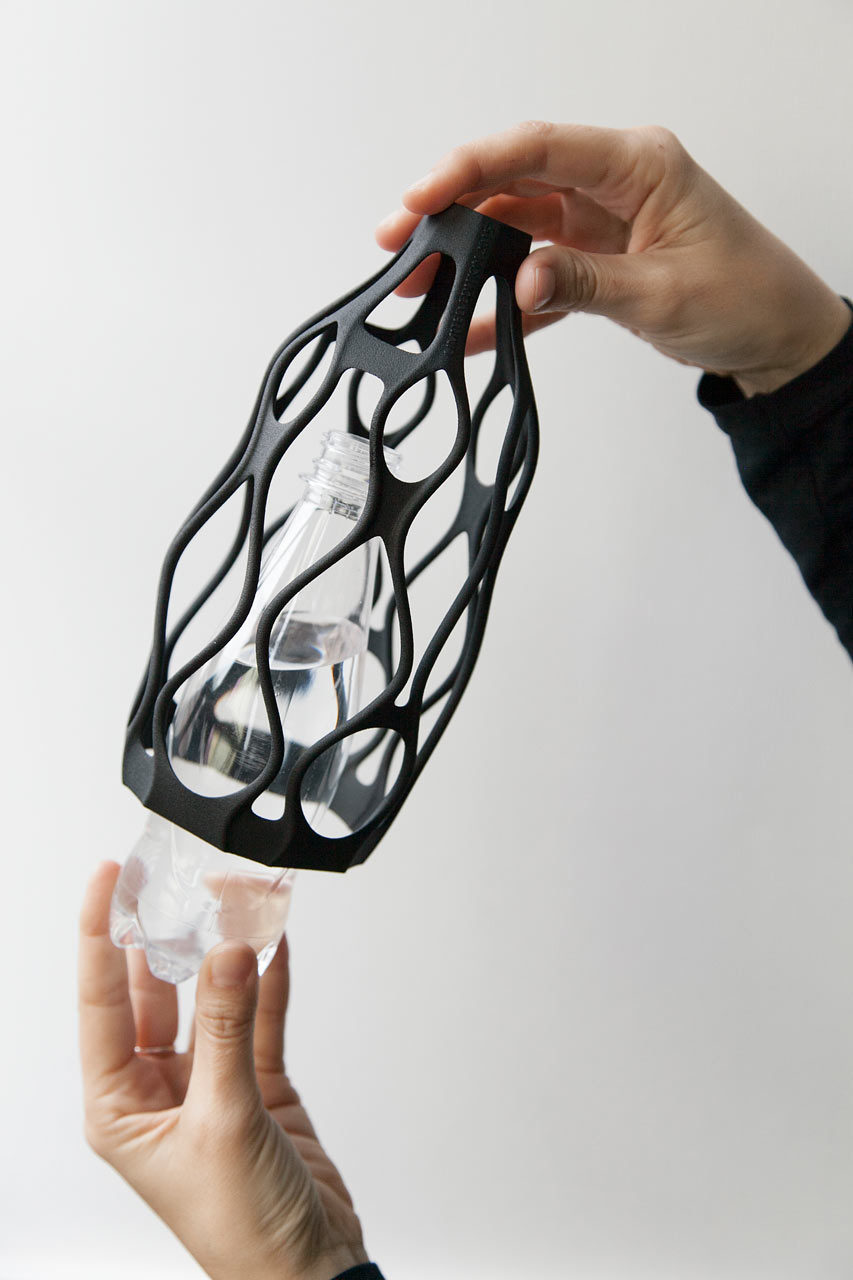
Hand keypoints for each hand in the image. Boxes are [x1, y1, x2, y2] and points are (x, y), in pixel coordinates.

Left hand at [79, 861, 368, 1279]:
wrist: (310, 1270)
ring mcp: (209, 1084)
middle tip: (172, 878)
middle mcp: (158, 1090)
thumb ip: (225, 1028)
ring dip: (224, 952)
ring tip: (233, 898)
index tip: (107, 879)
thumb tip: (226, 951)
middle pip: (152, 992)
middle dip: (165, 934)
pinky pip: (259, 1017)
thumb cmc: (242, 1228)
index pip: (100, 1002)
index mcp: (119, 1107)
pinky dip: (270, 981)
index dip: (101, 934)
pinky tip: (276, 943)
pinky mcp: (256, 1084)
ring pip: (210, 998)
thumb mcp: (224, 1120)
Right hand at [376, 121, 850, 395]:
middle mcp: (612, 183)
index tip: (423, 194)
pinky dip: (502, 303)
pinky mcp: (594, 260)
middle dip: (451, 210)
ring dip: (466, 258)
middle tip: (400, 242)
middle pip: (514, 183)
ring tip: (417, 284)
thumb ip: (586, 284)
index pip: (539, 149)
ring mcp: (599, 222)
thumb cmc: (746, 296)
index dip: (472, 166)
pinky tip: (467, 328)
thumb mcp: (663, 293)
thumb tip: (522, 280)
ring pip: (514, 228)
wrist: (778, 336)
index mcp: (637, 164)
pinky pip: (535, 276)